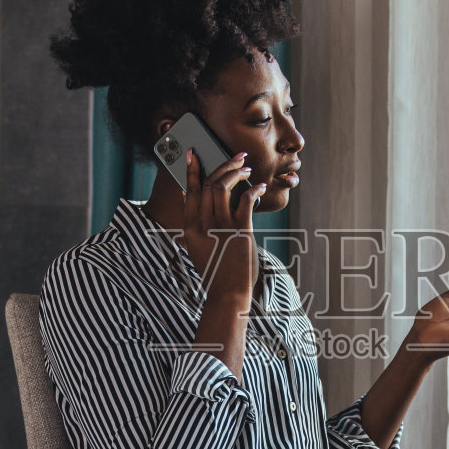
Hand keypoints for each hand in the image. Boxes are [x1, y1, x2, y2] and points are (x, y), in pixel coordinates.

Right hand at [178, 148, 267, 305]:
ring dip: (236, 173)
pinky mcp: (241, 231)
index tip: (194, 153)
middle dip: (222, 165)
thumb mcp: (198, 248)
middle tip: (235, 157)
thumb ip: (197, 226)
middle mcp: (203, 225)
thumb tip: (198, 201)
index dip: (191, 170)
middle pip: (208, 184)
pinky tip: (259, 186)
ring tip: (247, 169)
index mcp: (189, 229)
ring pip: (223, 187)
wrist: (227, 295)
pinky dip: (253, 190)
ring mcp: (221, 228)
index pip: (189, 192)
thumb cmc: (216, 272)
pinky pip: (245, 201)